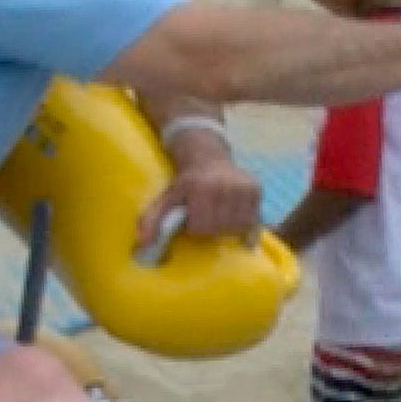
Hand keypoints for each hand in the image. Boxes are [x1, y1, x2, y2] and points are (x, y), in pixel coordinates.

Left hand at [135, 155, 263, 249]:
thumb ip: (152, 221)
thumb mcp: (165, 199)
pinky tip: (231, 213)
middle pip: (219, 228)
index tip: (192, 216)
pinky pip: (252, 221)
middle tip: (205, 215)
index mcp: (201, 188)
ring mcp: (243, 186)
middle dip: (210, 227)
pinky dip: (242, 223)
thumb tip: (144, 244)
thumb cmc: (185, 183)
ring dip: (226, 227)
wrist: (207, 158)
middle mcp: (225, 185)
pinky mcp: (256, 189)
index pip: (201, 227)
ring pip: (237, 226)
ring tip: (217, 214)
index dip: (195, 226)